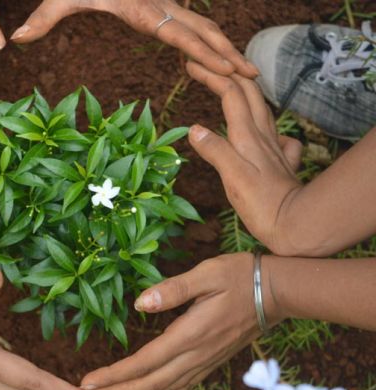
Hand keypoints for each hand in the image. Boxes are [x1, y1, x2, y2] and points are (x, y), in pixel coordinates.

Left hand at [11, 0, 257, 78]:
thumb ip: (42, 18)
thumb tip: (15, 40)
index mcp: (142, 9)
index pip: (182, 35)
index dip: (208, 53)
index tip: (232, 67)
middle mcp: (160, 7)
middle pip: (202, 33)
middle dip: (228, 56)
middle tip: (253, 77)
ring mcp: (165, 5)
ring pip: (203, 27)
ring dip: (225, 48)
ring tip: (246, 69)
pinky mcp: (162, 5)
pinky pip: (193, 24)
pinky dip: (211, 40)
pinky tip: (219, 54)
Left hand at [80, 253, 280, 389]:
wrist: (276, 291)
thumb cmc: (239, 276)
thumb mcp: (206, 274)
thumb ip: (173, 290)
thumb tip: (140, 303)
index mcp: (190, 335)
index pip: (145, 362)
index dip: (115, 376)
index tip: (88, 383)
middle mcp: (195, 356)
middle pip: (149, 385)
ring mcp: (204, 364)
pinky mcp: (210, 364)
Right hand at [185, 62, 303, 255]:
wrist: (295, 225)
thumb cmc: (262, 204)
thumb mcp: (232, 177)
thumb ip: (215, 150)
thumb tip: (194, 128)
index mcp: (248, 137)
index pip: (230, 95)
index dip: (212, 77)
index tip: (192, 66)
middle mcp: (263, 137)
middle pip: (248, 93)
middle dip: (228, 75)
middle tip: (207, 67)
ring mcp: (274, 149)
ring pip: (262, 110)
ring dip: (246, 92)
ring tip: (232, 86)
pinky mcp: (281, 163)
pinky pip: (276, 136)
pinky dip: (266, 126)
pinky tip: (265, 133)